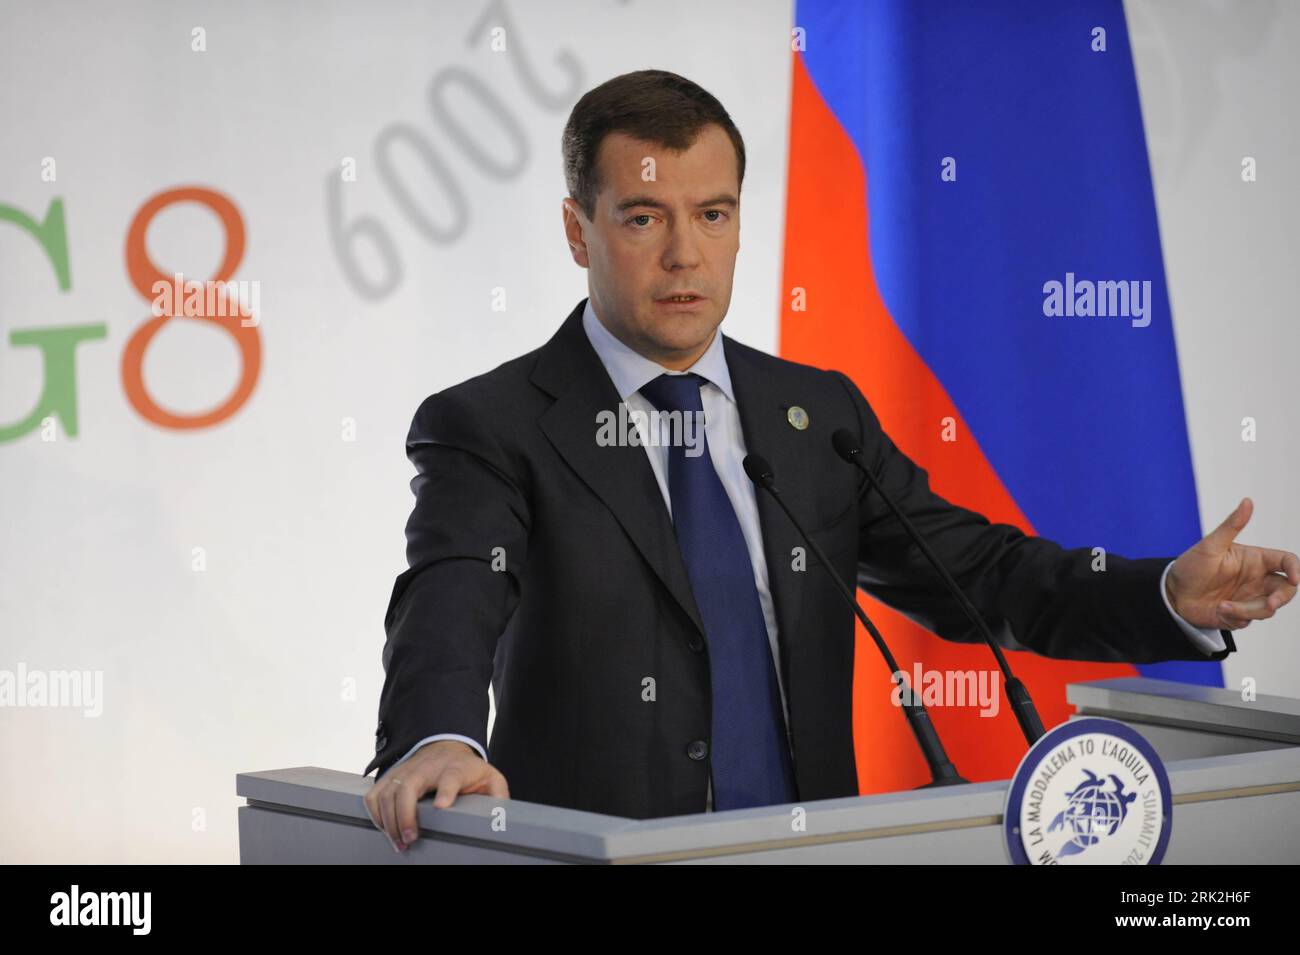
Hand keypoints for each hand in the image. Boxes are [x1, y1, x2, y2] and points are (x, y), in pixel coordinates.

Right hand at [363, 740, 509, 853]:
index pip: (451, 777)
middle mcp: (427, 768)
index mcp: (456, 768)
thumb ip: (497, 797)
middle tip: (410, 839)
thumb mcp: (490, 779)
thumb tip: (502, 818)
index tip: (442, 806)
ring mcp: (406, 770)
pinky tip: (385, 829)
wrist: (446, 747)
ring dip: (389, 820)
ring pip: (388, 792)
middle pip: (410, 786)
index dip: (446, 791)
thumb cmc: (468, 769)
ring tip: (399, 843)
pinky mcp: (391, 777)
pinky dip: (375, 814)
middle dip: (406, 815)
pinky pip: (375, 795)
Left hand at [1166, 497, 1299, 630]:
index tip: (1295, 578)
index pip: (1286, 561)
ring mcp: (1249, 598)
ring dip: (1247, 610)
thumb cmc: (1191, 565)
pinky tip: (1217, 611)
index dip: (1295, 569)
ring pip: (1267, 609)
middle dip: (1281, 598)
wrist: (1171, 592)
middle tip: (1269, 604)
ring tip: (1222, 606)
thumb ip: (1232, 525)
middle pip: (1286, 589)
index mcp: (1255, 560)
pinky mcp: (1239, 615)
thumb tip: (1248, 501)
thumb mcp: (1210, 545)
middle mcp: (1257, 579)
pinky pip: (1248, 622)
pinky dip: (1235, 619)